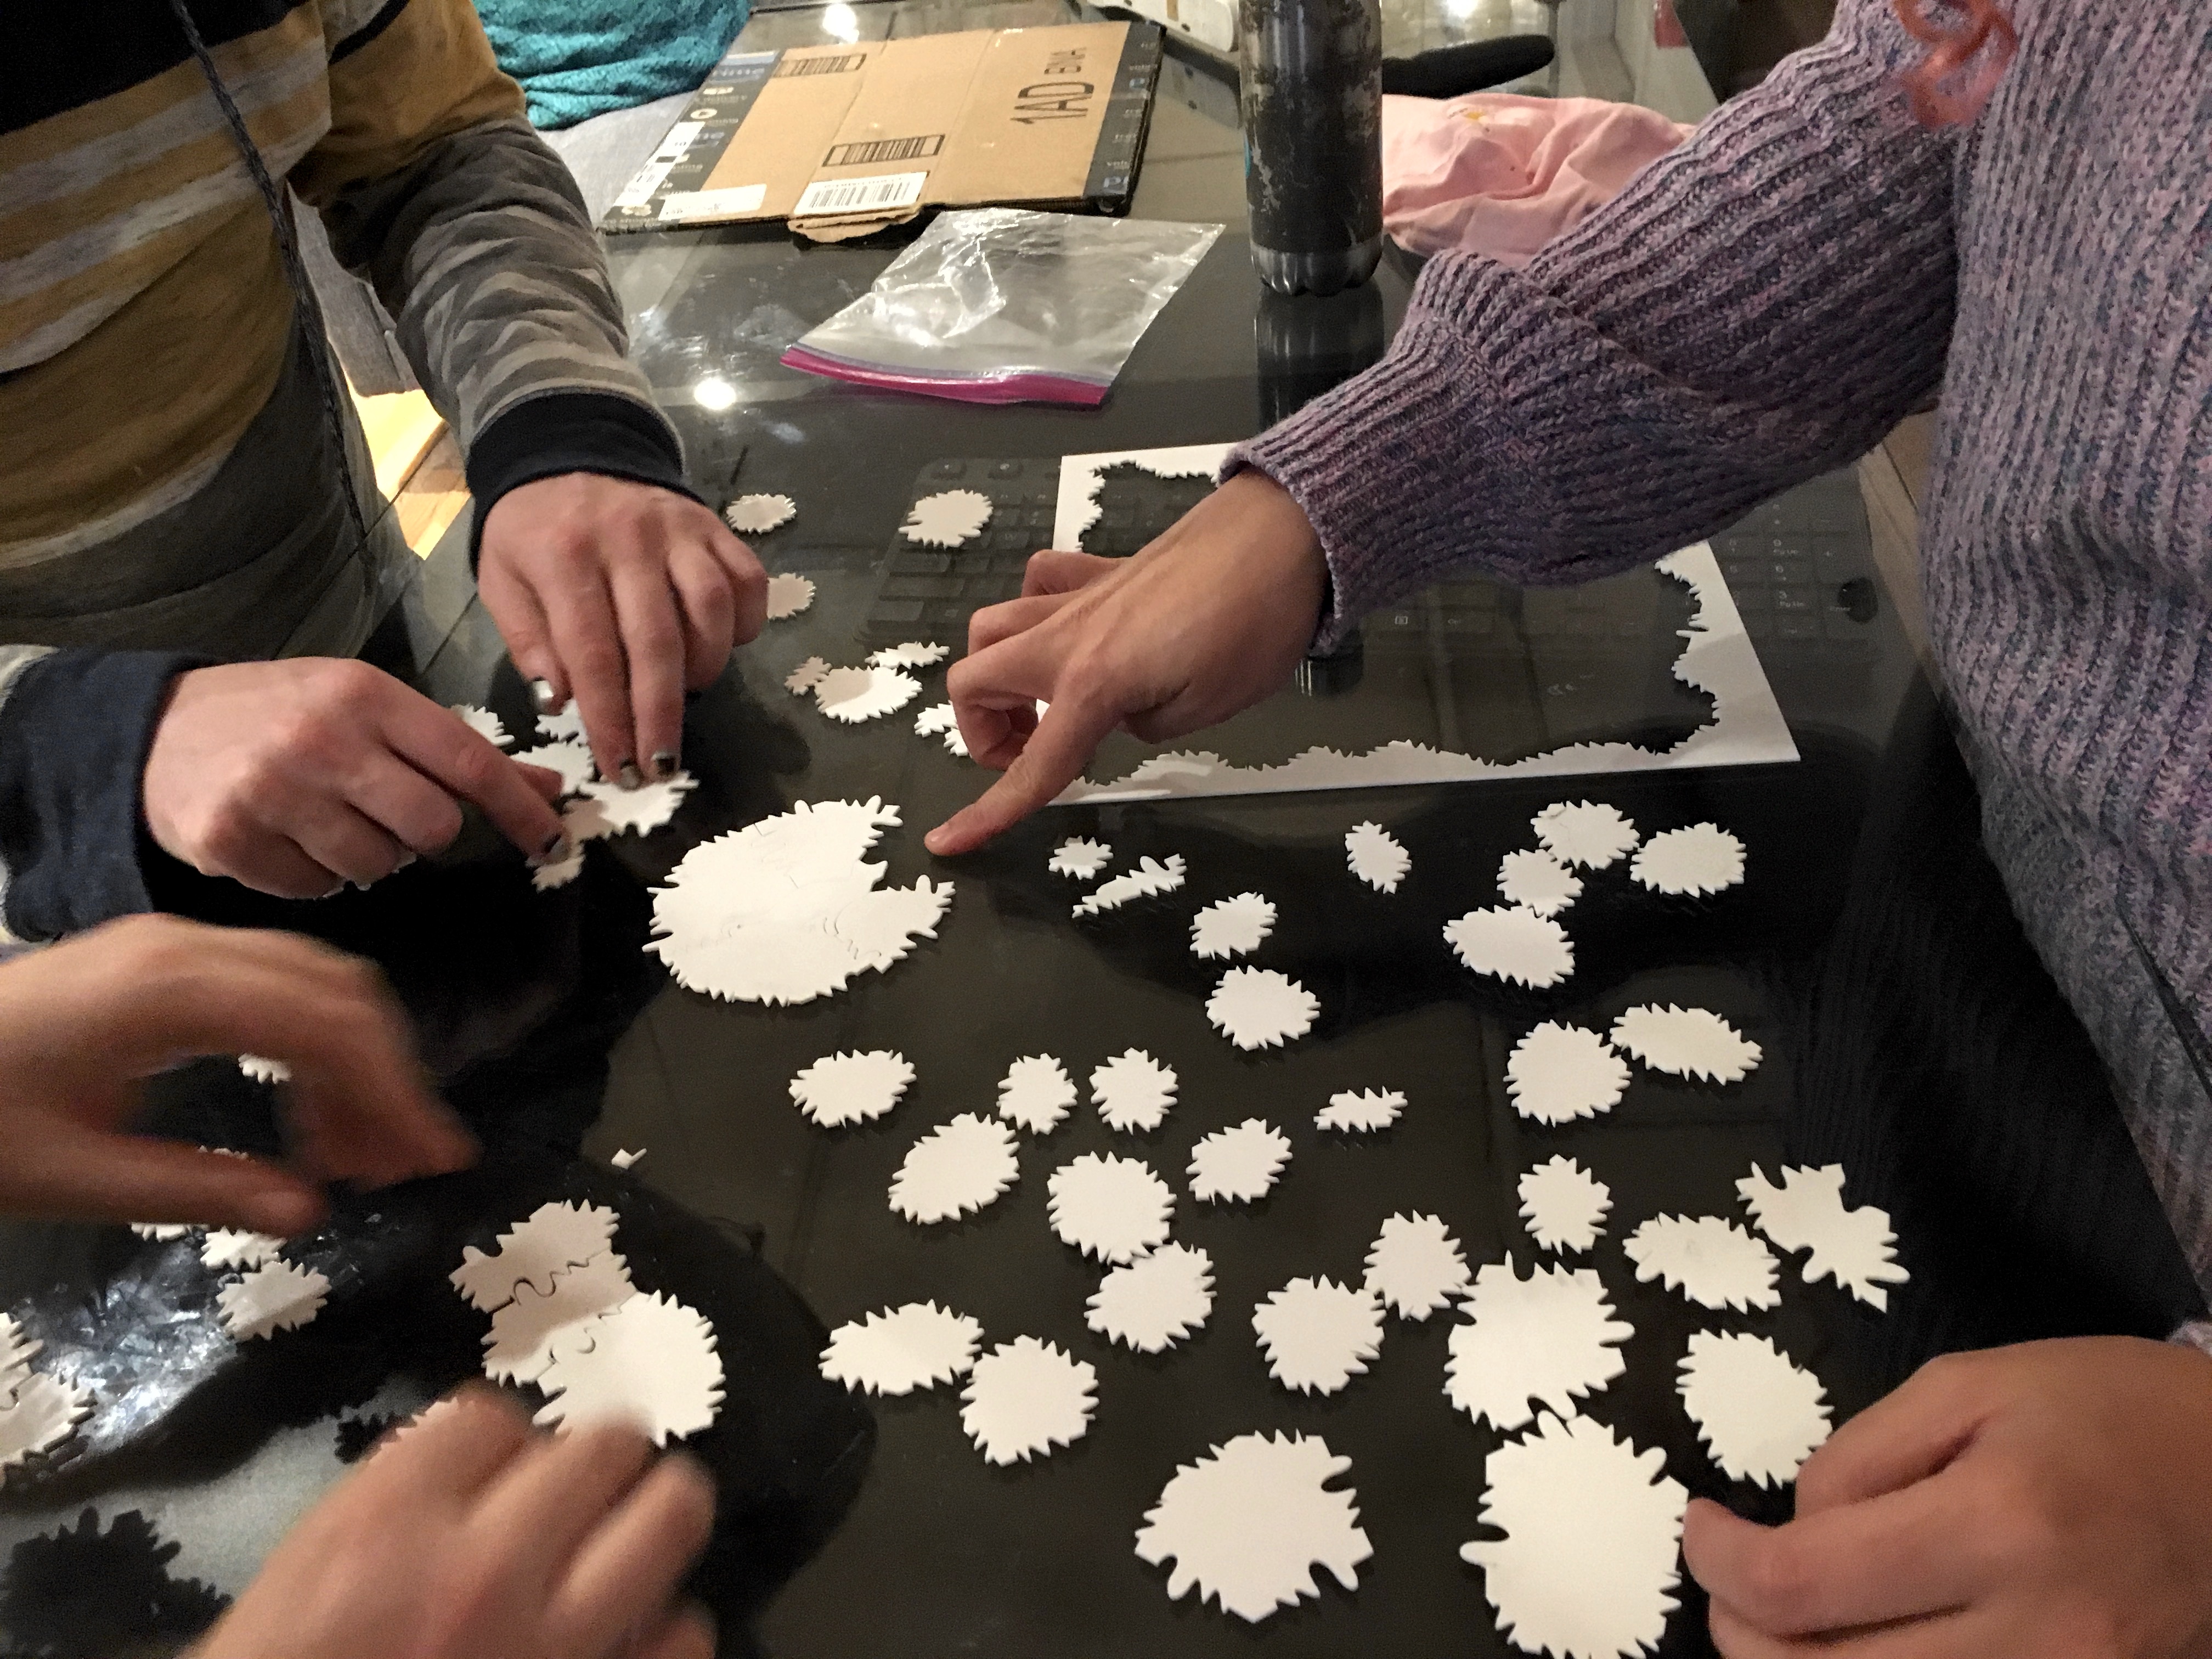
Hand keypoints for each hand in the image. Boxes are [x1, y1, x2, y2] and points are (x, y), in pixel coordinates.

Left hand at [0, 915, 472, 1234]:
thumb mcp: (73, 1177)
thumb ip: (200, 1190)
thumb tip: (310, 1213)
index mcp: (169, 992)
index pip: (324, 1025)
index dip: (391, 1091)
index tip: (433, 1158)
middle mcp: (184, 950)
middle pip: (335, 991)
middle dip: (388, 1077)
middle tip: (413, 1164)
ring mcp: (173, 949)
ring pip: (313, 982)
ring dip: (356, 1061)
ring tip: (368, 1150)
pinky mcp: (162, 965)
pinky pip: (273, 984)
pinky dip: (312, 1044)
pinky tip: (310, 1111)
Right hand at [143, 660, 568, 898]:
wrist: (156, 731)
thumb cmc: (282, 715)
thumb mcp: (368, 707)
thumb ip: (453, 748)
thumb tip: (547, 789)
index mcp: (365, 695)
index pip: (469, 761)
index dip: (520, 808)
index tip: (555, 840)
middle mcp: (322, 740)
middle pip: (432, 826)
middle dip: (424, 832)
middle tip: (389, 812)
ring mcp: (272, 792)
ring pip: (378, 865)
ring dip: (368, 854)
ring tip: (328, 818)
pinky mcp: (231, 841)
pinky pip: (318, 889)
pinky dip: (316, 873)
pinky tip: (289, 837)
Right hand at [198, 1389, 715, 1658]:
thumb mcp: (301, 1578)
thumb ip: (392, 1506)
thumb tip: (478, 1463)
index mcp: (388, 1524)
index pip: (491, 1418)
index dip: (495, 1444)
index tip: (495, 1470)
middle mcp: (483, 1566)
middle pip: (606, 1444)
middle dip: (597, 1459)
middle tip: (589, 1485)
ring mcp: (552, 1642)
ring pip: (668, 1521)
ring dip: (647, 1528)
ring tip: (629, 1545)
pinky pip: (684, 1636)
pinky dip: (663, 1631)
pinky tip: (631, 1639)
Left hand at [478, 474, 767, 786]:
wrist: (569, 449)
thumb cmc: (531, 531)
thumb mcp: (502, 580)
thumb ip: (529, 641)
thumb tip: (561, 703)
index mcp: (564, 555)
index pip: (593, 653)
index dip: (610, 719)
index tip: (620, 768)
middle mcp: (627, 539)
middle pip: (657, 642)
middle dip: (661, 715)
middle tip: (662, 766)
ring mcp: (678, 528)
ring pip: (711, 611)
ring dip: (704, 669)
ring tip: (686, 697)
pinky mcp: (714, 525)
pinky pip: (747, 581)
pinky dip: (743, 626)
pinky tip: (721, 647)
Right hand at [923, 469, 1327, 855]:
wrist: (1282, 536)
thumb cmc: (1253, 628)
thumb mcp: (1204, 709)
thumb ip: (1145, 725)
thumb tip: (1122, 714)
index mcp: (1092, 684)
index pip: (1032, 765)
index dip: (988, 813)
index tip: (947, 843)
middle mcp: (1068, 638)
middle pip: (972, 682)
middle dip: (984, 732)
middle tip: (1032, 752)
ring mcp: (1078, 597)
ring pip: (992, 628)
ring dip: (998, 676)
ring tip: (1042, 703)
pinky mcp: (1103, 570)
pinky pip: (1039, 583)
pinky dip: (1035, 612)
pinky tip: (1072, 634)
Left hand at [1685, 1337, 2211, 1656]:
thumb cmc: (2109, 1410)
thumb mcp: (1969, 1386)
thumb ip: (1860, 1457)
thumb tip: (1790, 1526)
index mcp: (1998, 1526)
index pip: (1803, 1583)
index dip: (1720, 1561)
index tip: (1700, 1524)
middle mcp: (2036, 1633)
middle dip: (1742, 1632)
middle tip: (1727, 1579)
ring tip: (1780, 1615)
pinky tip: (1855, 1642)